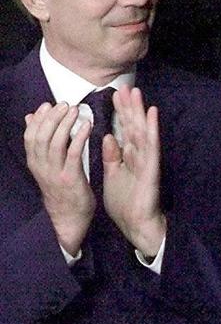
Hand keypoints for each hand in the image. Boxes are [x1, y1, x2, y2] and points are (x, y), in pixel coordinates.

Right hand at [23, 102, 93, 255]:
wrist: (68, 219)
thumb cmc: (61, 189)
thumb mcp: (47, 165)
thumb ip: (41, 143)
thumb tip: (31, 118)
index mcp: (35, 163)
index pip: (30, 136)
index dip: (38, 119)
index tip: (48, 104)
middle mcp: (41, 167)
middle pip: (41, 136)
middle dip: (52, 118)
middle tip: (64, 104)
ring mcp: (54, 173)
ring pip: (54, 143)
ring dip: (65, 124)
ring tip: (75, 110)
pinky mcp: (70, 179)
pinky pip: (73, 154)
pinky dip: (78, 138)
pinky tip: (87, 126)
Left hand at [101, 86, 165, 257]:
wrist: (135, 224)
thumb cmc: (124, 203)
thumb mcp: (111, 175)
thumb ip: (111, 156)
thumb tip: (107, 136)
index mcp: (127, 157)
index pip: (123, 130)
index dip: (119, 113)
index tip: (115, 94)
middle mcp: (138, 155)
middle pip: (132, 126)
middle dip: (128, 107)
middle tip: (125, 86)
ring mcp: (146, 160)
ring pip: (141, 131)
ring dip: (139, 112)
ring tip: (136, 93)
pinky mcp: (151, 168)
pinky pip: (151, 146)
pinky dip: (151, 129)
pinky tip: (152, 114)